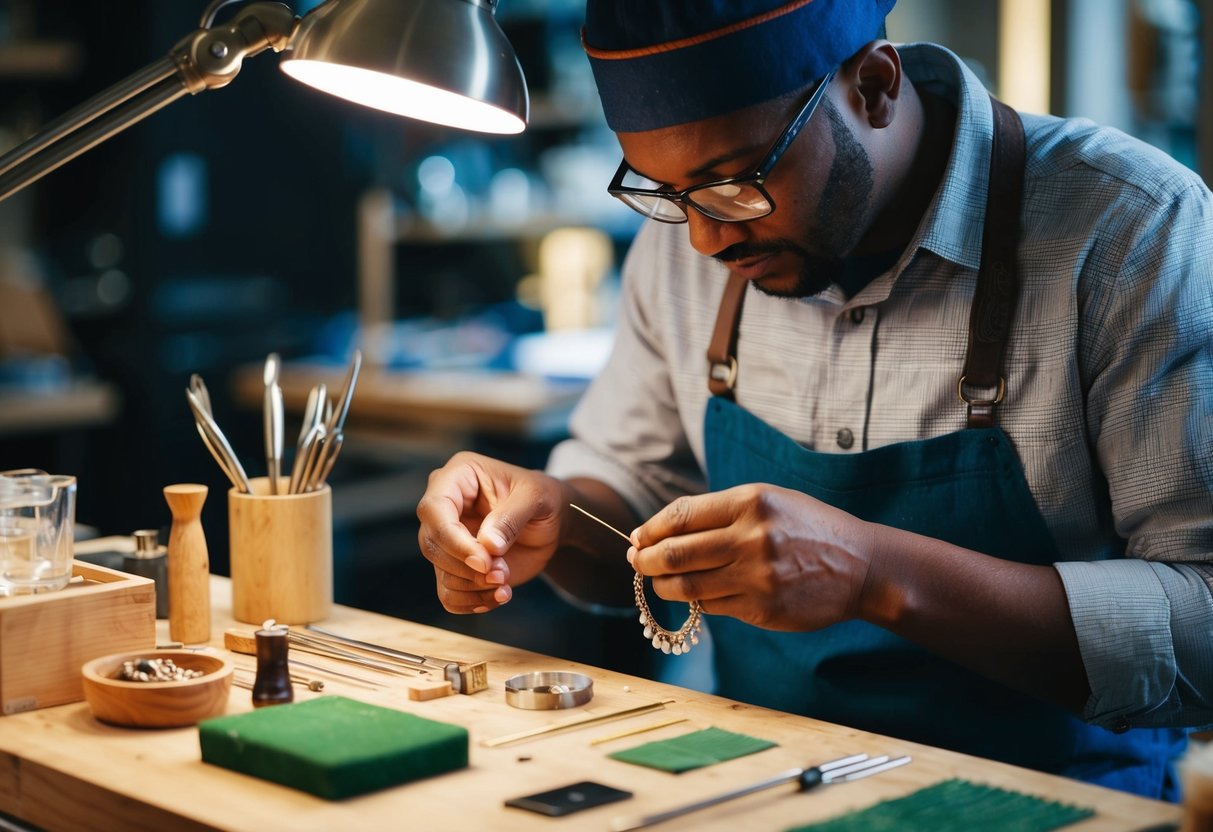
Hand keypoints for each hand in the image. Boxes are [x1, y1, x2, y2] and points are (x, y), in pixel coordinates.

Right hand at [416, 451, 564, 613]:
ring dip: (474, 587)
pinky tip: (499, 595)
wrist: (549, 522)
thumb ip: (512, 517)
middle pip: (432, 544)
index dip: (454, 540)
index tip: (484, 562)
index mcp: (458, 476)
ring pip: (441, 572)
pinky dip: (472, 602)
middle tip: (501, 575)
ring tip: (505, 584)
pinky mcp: (454, 567)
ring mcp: (447, 539)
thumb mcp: (536, 498)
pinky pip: (449, 594)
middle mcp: (444, 507)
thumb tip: (488, 545)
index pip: (434, 509)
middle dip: (467, 568)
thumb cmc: (542, 500)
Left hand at [630, 484, 874, 630]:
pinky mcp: (762, 608)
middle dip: (646, 560)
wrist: (862, 566)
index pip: (680, 516)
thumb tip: (659, 532)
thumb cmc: (807, 528)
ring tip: (659, 581)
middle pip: (675, 554)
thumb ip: (718, 513)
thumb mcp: (768, 501)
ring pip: (687, 586)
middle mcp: (752, 537)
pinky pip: (712, 607)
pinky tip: (698, 594)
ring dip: (663, 585)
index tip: (638, 538)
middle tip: (638, 562)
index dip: (650, 530)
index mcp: (750, 502)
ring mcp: (757, 576)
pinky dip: (697, 601)